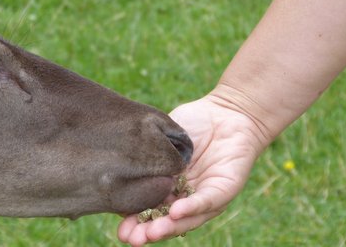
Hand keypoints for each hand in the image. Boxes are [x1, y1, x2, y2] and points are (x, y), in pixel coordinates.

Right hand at [117, 95, 267, 245]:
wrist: (227, 111)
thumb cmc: (193, 123)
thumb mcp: (162, 139)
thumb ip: (147, 154)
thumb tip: (118, 168)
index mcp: (169, 188)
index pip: (150, 209)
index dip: (135, 221)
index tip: (120, 231)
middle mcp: (186, 197)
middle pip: (166, 220)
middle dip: (148, 231)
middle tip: (130, 239)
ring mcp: (205, 195)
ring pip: (187, 217)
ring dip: (168, 227)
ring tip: (149, 233)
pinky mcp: (225, 188)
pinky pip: (207, 200)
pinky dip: (191, 207)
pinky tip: (175, 212)